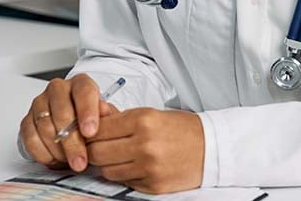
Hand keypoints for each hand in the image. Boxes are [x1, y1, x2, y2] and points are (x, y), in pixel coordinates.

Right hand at [19, 74, 118, 171]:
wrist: (74, 121)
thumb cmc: (91, 117)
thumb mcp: (106, 115)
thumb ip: (107, 114)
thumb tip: (105, 112)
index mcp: (80, 83)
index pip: (83, 92)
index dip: (87, 112)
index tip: (90, 132)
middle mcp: (58, 89)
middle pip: (62, 113)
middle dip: (72, 142)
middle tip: (80, 161)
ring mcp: (40, 103)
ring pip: (45, 127)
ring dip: (58, 150)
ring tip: (70, 162)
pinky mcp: (27, 119)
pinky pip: (30, 137)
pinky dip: (42, 152)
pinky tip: (54, 159)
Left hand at [86, 108, 203, 193]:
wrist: (210, 147)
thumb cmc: (180, 128)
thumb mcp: (150, 113)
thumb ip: (119, 116)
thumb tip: (94, 113)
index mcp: (143, 120)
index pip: (98, 129)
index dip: (90, 132)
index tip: (91, 133)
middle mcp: (144, 144)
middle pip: (97, 153)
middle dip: (94, 150)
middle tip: (100, 147)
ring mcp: (148, 167)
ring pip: (107, 171)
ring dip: (108, 165)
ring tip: (119, 157)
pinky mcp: (153, 186)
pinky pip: (124, 182)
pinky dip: (124, 175)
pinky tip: (134, 166)